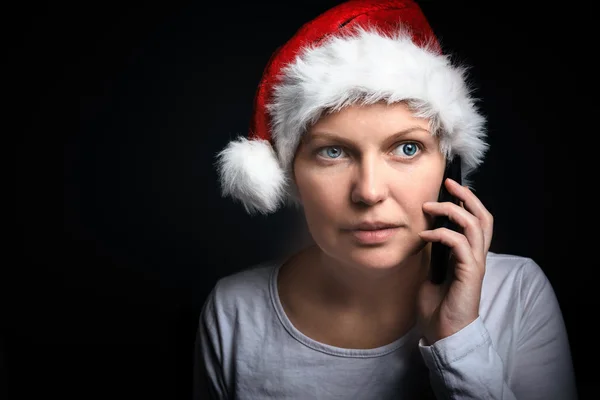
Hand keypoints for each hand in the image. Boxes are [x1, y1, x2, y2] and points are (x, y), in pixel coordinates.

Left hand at [417, 178, 493, 344]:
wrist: (443, 334)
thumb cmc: (438, 306)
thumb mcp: (431, 272)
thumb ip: (433, 254)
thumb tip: (424, 234)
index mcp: (469, 255)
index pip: (476, 220)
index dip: (467, 201)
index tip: (448, 187)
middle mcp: (476, 256)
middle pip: (484, 217)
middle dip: (468, 196)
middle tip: (449, 183)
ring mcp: (475, 264)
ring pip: (475, 225)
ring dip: (452, 211)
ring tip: (430, 207)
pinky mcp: (469, 274)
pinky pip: (460, 244)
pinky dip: (442, 234)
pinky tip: (424, 236)